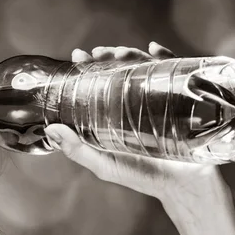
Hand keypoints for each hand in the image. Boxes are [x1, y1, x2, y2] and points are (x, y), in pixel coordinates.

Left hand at [44, 42, 223, 202]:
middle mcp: (133, 103)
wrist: (183, 185)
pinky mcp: (180, 97)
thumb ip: (77, 150)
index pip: (97, 85)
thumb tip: (50, 129)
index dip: (87, 68)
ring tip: (122, 52)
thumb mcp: (104, 164)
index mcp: (113, 115)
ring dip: (131, 54)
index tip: (79, 56)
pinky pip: (174, 71)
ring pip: (142, 67)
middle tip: (101, 52)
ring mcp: (157, 98)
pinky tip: (153, 49)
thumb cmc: (142, 176)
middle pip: (119, 71)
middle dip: (109, 56)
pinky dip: (164, 56)